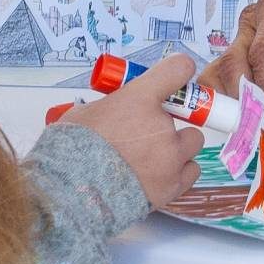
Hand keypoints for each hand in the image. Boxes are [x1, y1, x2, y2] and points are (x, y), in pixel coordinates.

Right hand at [60, 51, 203, 212]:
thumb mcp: (86, 113)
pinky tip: (157, 175)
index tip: (177, 76)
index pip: (177, 70)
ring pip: (192, 144)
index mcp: (139, 100)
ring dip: (178, 147)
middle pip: (188, 115)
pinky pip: (190, 172)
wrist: (71, 194)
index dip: (178, 71)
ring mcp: (170, 158)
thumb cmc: (71, 151)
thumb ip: (113, 105)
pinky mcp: (172, 186)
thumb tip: (121, 107)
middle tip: (149, 132)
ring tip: (153, 158)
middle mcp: (162, 127)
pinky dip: (178, 172)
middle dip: (171, 122)